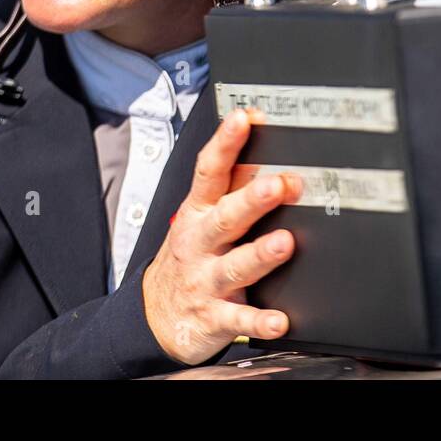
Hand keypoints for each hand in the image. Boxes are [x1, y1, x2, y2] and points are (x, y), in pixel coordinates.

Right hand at [143, 108, 302, 364]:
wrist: (155, 316)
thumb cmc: (190, 254)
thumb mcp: (200, 214)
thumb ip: (231, 179)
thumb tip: (257, 129)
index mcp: (198, 212)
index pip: (209, 172)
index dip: (226, 143)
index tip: (244, 118)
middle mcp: (200, 244)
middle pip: (226, 217)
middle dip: (253, 199)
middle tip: (282, 184)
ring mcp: (205, 281)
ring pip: (234, 267)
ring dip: (260, 255)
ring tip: (285, 244)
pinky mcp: (213, 318)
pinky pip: (238, 320)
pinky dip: (258, 322)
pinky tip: (279, 322)